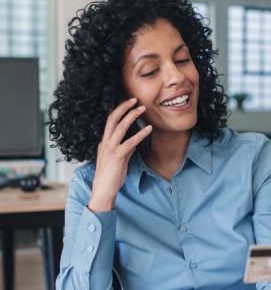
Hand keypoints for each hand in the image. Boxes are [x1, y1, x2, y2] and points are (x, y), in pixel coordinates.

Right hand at [88, 98, 151, 212]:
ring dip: (132, 116)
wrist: (103, 190)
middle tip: (135, 99)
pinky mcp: (117, 156)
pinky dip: (140, 134)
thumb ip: (125, 150)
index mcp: (105, 142)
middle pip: (113, 118)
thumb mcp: (119, 159)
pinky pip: (129, 142)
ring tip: (142, 109)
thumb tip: (134, 143)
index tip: (129, 103)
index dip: (119, 110)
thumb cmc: (111, 176)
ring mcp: (110, 149)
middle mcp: (105, 142)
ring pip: (120, 127)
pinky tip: (148, 129)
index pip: (110, 121)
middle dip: (124, 107)